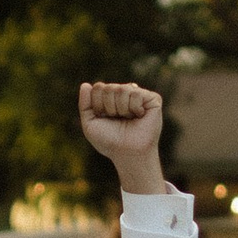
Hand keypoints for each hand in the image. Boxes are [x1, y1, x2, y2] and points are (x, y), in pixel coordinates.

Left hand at [79, 77, 166, 194]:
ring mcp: (139, 95)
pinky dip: (134, 107)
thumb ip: (84, 105)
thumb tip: (85, 84)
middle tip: (117, 119)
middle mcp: (124, 94)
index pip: (98, 88)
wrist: (128, 153)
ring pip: (122, 89)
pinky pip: (136, 93)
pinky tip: (139, 116)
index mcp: (110, 98)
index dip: (98, 105)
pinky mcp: (153, 99)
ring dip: (121, 108)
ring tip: (128, 118)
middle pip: (109, 88)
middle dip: (109, 107)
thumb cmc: (109, 141)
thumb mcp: (90, 124)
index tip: (104, 118)